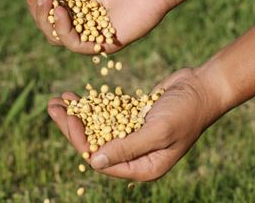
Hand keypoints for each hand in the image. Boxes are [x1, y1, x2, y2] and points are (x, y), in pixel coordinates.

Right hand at [27, 0, 175, 53]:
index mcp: (78, 1)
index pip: (48, 7)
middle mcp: (84, 18)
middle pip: (49, 24)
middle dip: (39, 8)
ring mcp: (94, 31)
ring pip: (59, 37)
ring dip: (47, 20)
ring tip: (49, 0)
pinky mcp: (106, 42)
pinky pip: (78, 46)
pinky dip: (65, 32)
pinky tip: (61, 12)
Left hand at [47, 68, 214, 180]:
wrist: (202, 88)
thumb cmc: (187, 112)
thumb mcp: (159, 131)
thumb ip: (128, 147)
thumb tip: (94, 162)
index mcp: (143, 166)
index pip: (103, 160)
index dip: (81, 141)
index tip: (68, 118)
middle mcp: (137, 153)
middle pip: (96, 142)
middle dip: (72, 125)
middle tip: (52, 107)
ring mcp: (134, 133)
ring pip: (99, 127)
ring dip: (79, 114)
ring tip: (59, 100)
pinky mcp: (134, 116)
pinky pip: (109, 113)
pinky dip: (94, 105)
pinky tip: (78, 96)